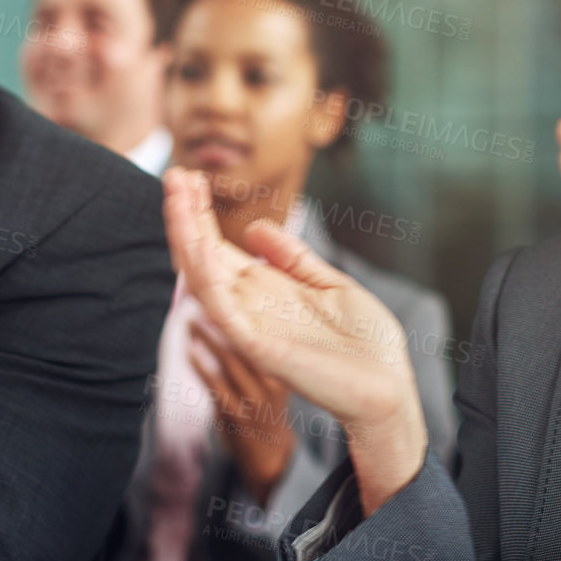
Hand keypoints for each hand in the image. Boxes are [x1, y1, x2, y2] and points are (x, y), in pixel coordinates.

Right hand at [163, 166, 426, 515]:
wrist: (388, 386)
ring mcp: (249, 325)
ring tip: (176, 195)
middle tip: (173, 174)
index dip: (202, 214)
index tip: (191, 178)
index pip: (218, 248)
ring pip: (202, 277)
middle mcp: (249, 306)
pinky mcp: (257, 345)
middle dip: (185, 216)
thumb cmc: (365, 343)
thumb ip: (291, 257)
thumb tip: (254, 228)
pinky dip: (206, 275)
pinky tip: (198, 242)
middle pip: (203, 257)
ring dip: (186, 235)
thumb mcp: (328, 283)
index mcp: (264, 291)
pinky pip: (223, 307)